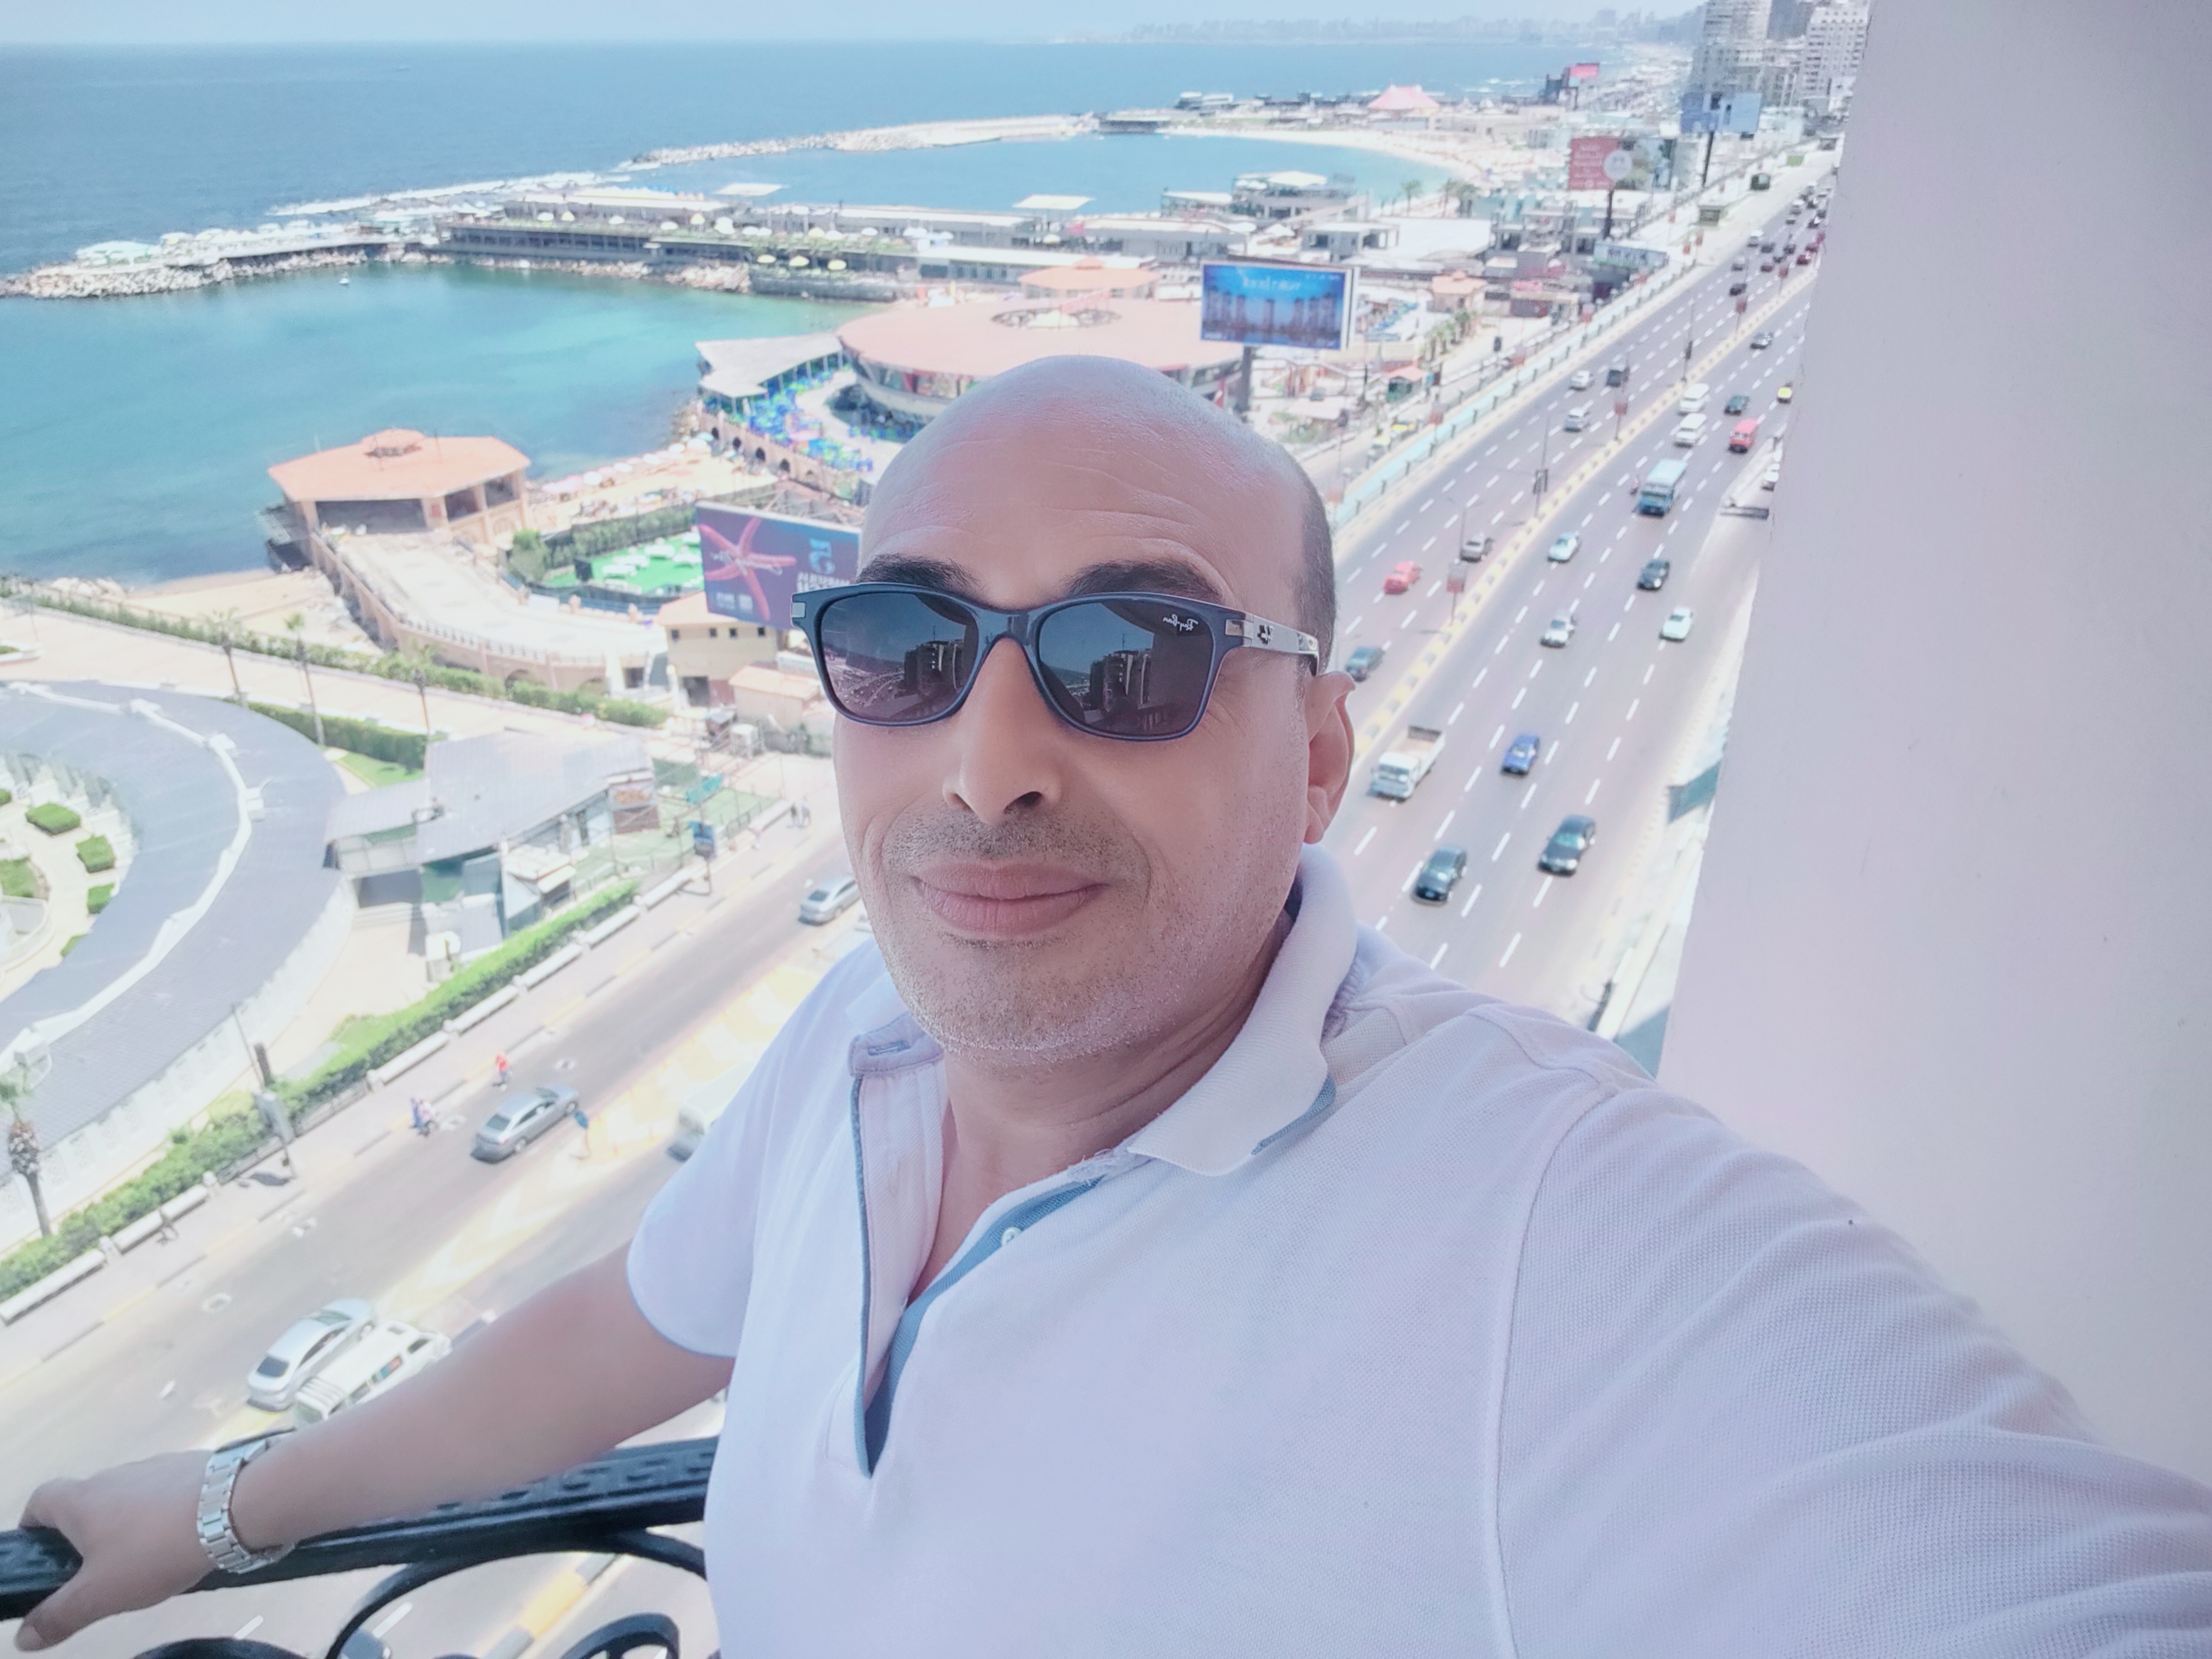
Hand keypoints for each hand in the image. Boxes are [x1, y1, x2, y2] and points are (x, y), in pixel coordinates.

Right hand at [14, 1451, 209, 1650]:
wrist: (237, 1506)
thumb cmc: (155, 1549)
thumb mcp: (99, 1594)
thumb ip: (59, 1615)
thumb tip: (23, 1636)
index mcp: (82, 1499)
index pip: (41, 1500)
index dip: (34, 1526)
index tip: (43, 1555)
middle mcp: (116, 1474)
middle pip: (87, 1502)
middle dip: (86, 1535)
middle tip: (98, 1573)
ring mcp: (158, 1467)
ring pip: (130, 1499)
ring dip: (129, 1527)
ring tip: (145, 1562)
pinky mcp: (195, 1469)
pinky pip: (168, 1496)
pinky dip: (165, 1518)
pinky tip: (183, 1542)